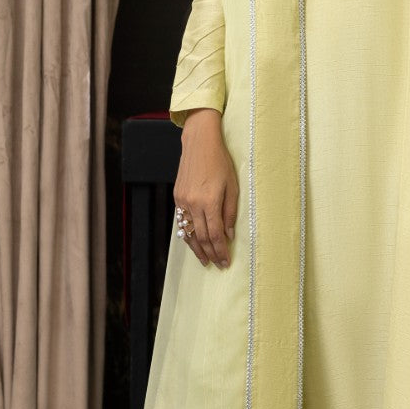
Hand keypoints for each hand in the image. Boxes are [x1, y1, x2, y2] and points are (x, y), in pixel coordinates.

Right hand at [173, 109, 238, 267]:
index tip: (226, 262)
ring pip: (188, 232)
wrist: (199, 144)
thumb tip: (229, 234)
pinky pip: (181, 221)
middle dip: (210, 253)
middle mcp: (193, 203)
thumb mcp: (232, 186)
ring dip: (197, 248)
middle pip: (201, 236)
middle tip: (218, 265)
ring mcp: (182, 201)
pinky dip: (187, 234)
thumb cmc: (220, 162)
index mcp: (209, 201)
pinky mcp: (177, 197)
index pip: (214, 234)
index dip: (220, 250)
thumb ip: (230, 212)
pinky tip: (193, 242)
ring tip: (205, 260)